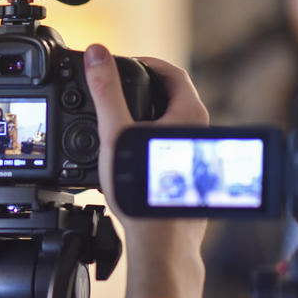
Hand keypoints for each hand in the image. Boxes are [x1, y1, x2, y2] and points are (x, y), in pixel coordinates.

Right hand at [83, 44, 208, 297]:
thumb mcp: (116, 133)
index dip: (142, 62)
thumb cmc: (143, 191)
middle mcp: (199, 132)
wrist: (161, 244)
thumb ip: (105, 90)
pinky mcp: (189, 176)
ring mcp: (196, 155)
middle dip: (139, 92)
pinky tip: (126, 159)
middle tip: (112, 94)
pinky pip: (168, 149)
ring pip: (168, 126)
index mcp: (189, 114)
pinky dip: (147, 145)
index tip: (120, 65)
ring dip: (142, 121)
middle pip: (169, 98)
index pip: (169, 71)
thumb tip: (97, 53)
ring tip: (114, 127)